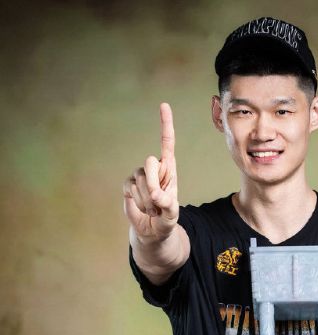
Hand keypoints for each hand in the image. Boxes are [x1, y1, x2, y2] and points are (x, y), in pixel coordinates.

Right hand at [123, 103, 178, 240]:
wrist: (153, 230)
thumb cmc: (167, 218)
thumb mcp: (173, 213)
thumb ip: (168, 203)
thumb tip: (155, 193)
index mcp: (169, 169)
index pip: (167, 143)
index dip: (165, 125)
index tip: (163, 105)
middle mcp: (154, 168)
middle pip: (150, 163)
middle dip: (154, 184)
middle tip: (159, 202)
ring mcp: (139, 175)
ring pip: (140, 180)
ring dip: (147, 200)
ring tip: (153, 209)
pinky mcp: (127, 185)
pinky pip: (129, 189)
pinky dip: (137, 202)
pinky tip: (143, 208)